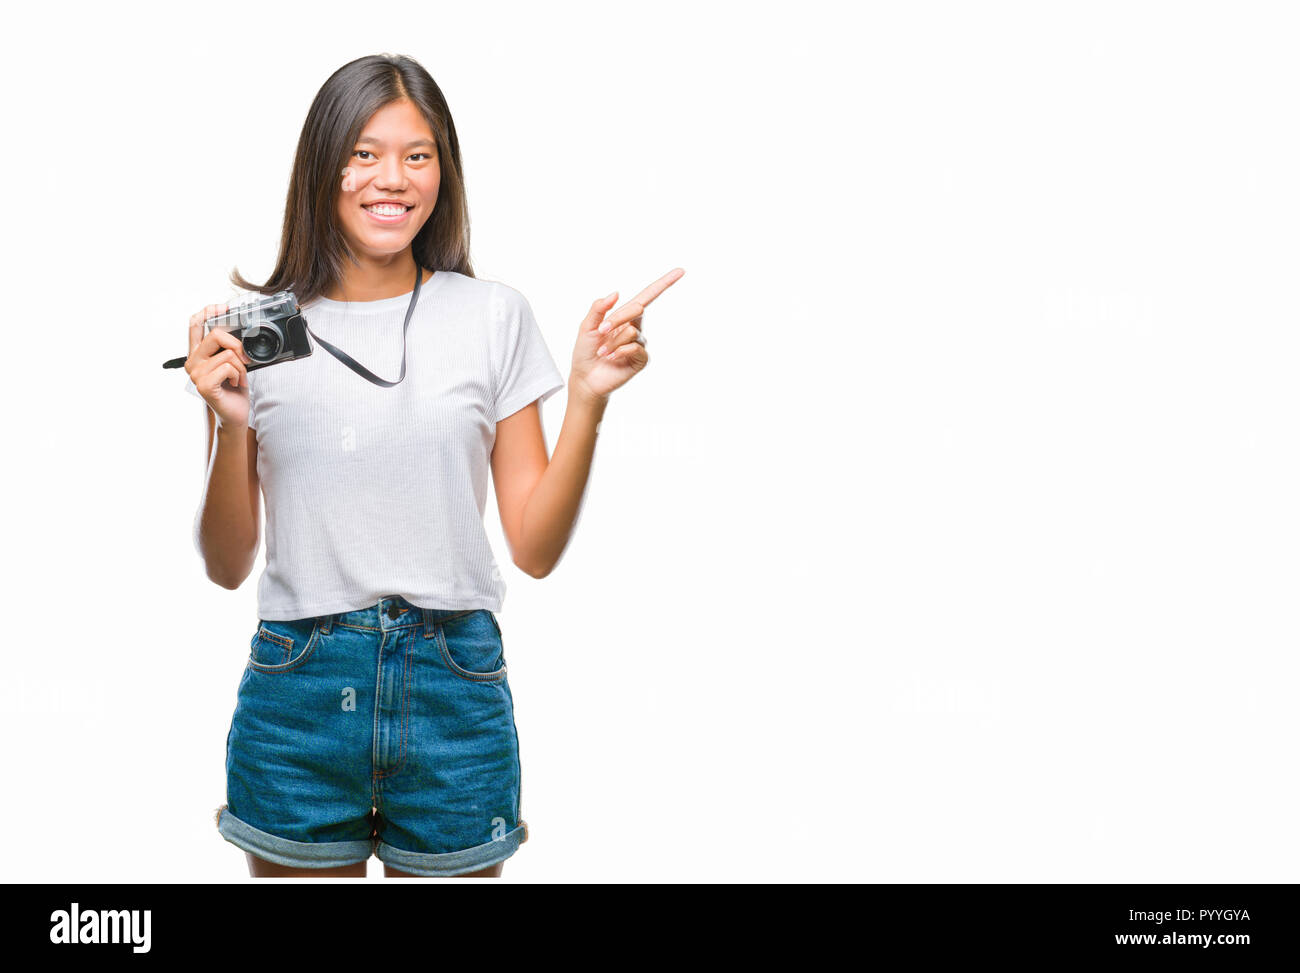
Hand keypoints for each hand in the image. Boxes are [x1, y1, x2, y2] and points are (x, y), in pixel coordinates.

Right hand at [185, 302, 253, 430]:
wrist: (235, 413)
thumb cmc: (234, 388)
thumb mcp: (232, 362)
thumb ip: (229, 347)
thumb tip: (241, 332)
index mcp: (198, 353)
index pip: (194, 324)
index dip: (208, 311)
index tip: (225, 308)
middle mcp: (192, 361)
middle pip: (215, 334)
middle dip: (237, 345)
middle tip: (244, 359)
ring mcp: (196, 373)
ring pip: (227, 354)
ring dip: (241, 366)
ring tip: (239, 377)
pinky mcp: (204, 385)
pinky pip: (228, 368)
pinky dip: (239, 375)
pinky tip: (236, 384)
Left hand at [571, 267, 683, 401]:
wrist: (585, 378)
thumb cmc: (585, 351)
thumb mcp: (586, 326)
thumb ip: (598, 308)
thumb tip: (616, 293)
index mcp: (624, 316)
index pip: (647, 296)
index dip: (664, 283)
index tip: (681, 271)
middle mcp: (635, 327)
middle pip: (637, 308)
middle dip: (616, 319)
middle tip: (600, 332)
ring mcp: (640, 343)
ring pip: (631, 331)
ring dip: (612, 342)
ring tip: (603, 353)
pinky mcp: (641, 359)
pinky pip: (635, 347)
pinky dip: (620, 351)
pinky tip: (612, 359)